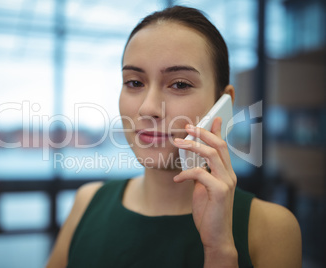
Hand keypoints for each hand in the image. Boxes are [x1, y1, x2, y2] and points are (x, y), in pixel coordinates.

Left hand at [174, 117, 237, 266]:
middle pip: (219, 145)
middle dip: (203, 132)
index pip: (223, 146)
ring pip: (211, 154)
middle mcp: (230, 175)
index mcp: (227, 173)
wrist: (216, 236)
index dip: (218, 131)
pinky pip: (200, 174)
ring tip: (177, 143)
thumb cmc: (208, 212)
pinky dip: (186, 173)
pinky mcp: (219, 192)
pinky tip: (177, 178)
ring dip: (193, 146)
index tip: (213, 117)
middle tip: (188, 126)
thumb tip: (192, 159)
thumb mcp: (203, 189)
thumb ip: (202, 173)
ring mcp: (226, 183)